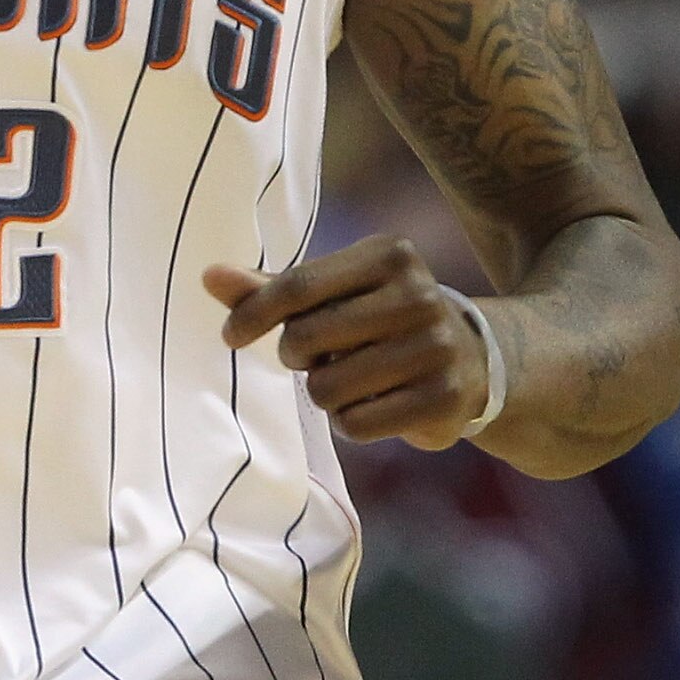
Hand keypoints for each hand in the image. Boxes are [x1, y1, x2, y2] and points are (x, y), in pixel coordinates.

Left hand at [205, 237, 491, 449]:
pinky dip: (349, 422)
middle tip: (319, 356)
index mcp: (389, 255)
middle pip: (306, 337)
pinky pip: (355, 424)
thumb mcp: (331, 292)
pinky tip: (374, 405)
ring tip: (352, 379)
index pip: (297, 285)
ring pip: (326, 388)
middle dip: (295, 355)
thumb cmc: (377, 318)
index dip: (252, 313)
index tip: (230, 336)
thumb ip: (269, 286)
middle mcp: (420, 295)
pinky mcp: (445, 400)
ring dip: (324, 392)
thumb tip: (207, 276)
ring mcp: (437, 349)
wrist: (472, 361)